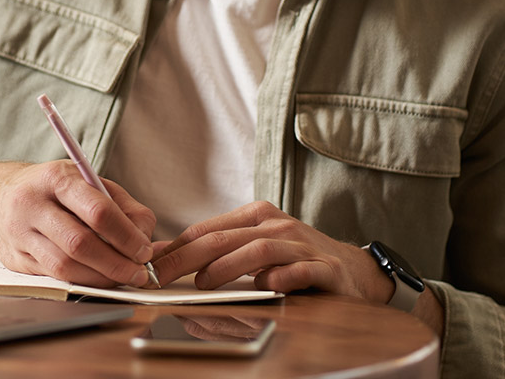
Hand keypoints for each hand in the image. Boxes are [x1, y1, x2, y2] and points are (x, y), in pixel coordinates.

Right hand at [0, 160, 157, 287]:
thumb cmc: (54, 190)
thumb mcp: (89, 182)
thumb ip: (123, 206)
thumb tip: (146, 237)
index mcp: (55, 178)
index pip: (97, 210)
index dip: (126, 235)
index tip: (144, 249)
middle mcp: (32, 204)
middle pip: (80, 243)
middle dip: (116, 263)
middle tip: (139, 272)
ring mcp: (19, 234)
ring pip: (65, 266)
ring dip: (100, 278)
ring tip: (122, 278)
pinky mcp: (15, 259)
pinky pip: (53, 277)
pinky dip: (82, 281)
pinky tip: (98, 279)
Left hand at [151, 201, 392, 302]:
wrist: (354, 270)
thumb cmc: (297, 259)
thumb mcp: (255, 249)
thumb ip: (218, 251)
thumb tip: (169, 258)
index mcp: (257, 217)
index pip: (207, 229)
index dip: (175, 248)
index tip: (150, 265)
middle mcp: (277, 226)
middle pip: (223, 238)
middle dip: (186, 258)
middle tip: (161, 277)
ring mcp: (301, 246)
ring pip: (257, 250)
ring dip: (226, 267)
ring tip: (203, 284)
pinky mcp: (324, 269)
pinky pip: (298, 271)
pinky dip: (279, 278)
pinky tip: (264, 288)